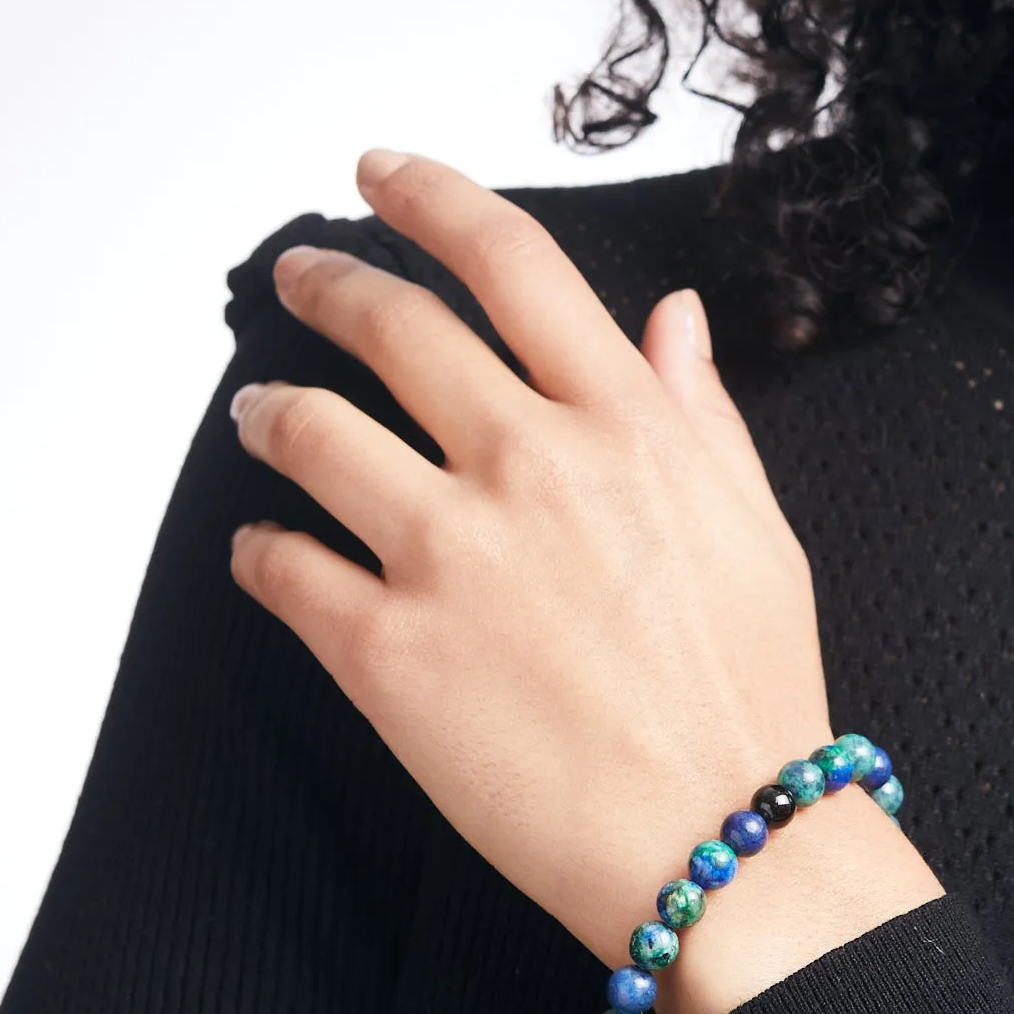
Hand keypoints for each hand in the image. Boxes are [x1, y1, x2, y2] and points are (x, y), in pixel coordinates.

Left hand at [226, 149, 936, 1003]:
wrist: (725, 838)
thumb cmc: (752, 687)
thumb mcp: (754, 522)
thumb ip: (699, 410)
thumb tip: (673, 319)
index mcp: (623, 422)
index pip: (508, 261)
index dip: (431, 197)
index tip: (384, 176)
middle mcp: (528, 461)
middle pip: (392, 325)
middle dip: (328, 282)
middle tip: (298, 275)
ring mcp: (448, 552)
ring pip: (311, 430)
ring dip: (271, 408)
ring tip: (259, 412)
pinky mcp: (386, 652)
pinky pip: (283, 568)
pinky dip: (258, 550)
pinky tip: (262, 551)